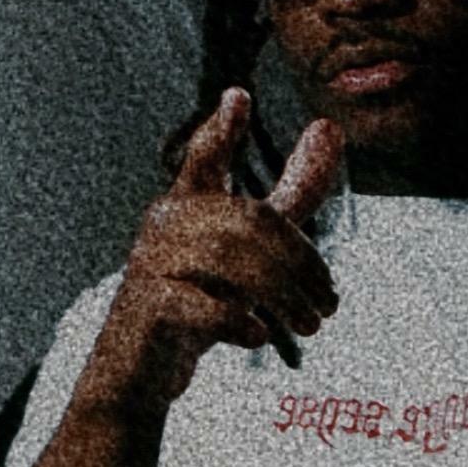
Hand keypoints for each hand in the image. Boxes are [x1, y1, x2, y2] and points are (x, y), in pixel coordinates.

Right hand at [84, 90, 343, 415]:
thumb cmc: (197, 295)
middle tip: (330, 302)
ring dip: (284, 296)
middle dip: (301, 260)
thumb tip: (330, 127)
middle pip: (249, 221)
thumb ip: (291, 191)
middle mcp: (166, 225)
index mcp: (188, 203)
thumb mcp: (250, 240)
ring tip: (310, 323)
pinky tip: (259, 335)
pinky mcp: (152, 310)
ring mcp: (154, 265)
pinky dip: (239, 322)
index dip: (222, 130)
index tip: (239, 96)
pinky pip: (204, 307)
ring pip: (232, 263)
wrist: (137, 370)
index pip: (203, 158)